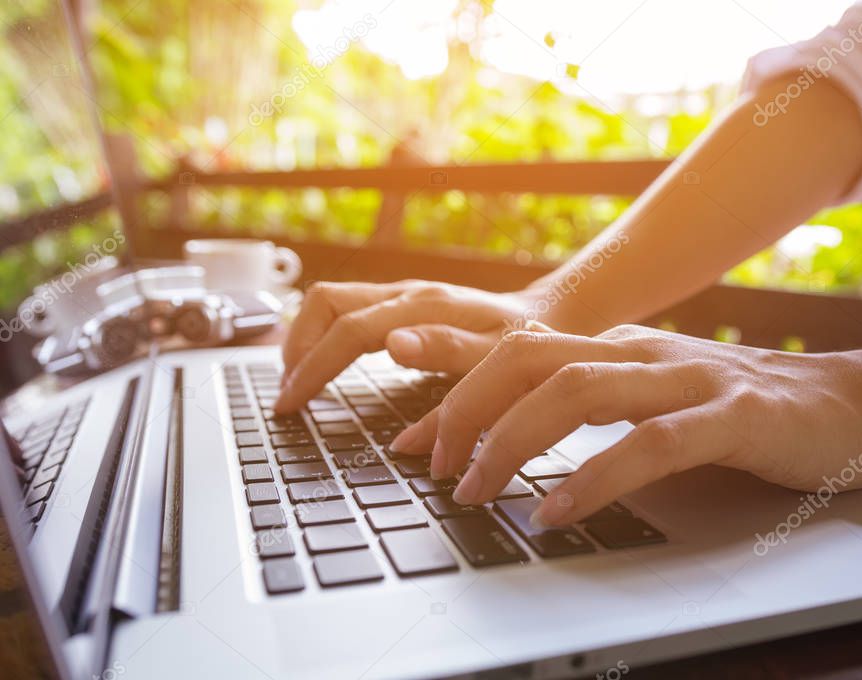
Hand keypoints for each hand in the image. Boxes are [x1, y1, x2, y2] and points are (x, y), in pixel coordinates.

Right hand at [275, 280, 542, 412]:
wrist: (552, 316)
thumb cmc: (528, 341)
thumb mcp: (498, 356)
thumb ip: (446, 355)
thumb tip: (394, 351)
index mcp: (424, 307)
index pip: (347, 330)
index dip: (312, 367)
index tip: (290, 404)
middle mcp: (406, 294)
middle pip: (325, 303)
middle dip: (297, 348)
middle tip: (288, 396)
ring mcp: (402, 295)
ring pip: (331, 302)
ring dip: (306, 340)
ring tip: (296, 383)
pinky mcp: (403, 304)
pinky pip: (347, 310)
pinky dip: (325, 337)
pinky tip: (323, 366)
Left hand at [389, 324, 861, 525]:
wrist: (846, 403)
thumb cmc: (735, 409)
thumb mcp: (647, 395)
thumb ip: (588, 403)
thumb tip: (512, 434)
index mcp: (615, 349)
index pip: (515, 345)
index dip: (448, 375)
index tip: (399, 425)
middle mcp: (639, 353)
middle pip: (528, 356)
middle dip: (464, 406)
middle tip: (428, 463)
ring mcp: (685, 380)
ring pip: (577, 389)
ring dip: (512, 440)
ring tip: (474, 489)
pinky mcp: (732, 417)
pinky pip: (650, 444)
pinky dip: (595, 477)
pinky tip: (557, 510)